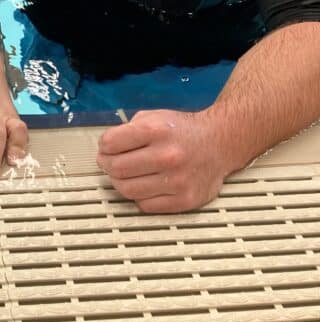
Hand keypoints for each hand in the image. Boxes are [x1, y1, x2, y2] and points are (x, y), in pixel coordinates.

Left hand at [96, 109, 228, 212]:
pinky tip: (143, 186)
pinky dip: (138, 196)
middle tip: (109, 163)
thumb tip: (106, 149)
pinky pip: (146, 205)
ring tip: (123, 175)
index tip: (104, 148)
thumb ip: (129, 130)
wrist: (219, 143)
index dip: (103, 147)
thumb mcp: (154, 116)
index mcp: (156, 130)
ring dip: (119, 183)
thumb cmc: (181, 129)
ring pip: (128, 190)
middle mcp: (167, 156)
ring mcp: (177, 181)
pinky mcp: (184, 201)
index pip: (112, 143)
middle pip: (117, 169)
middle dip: (107, 165)